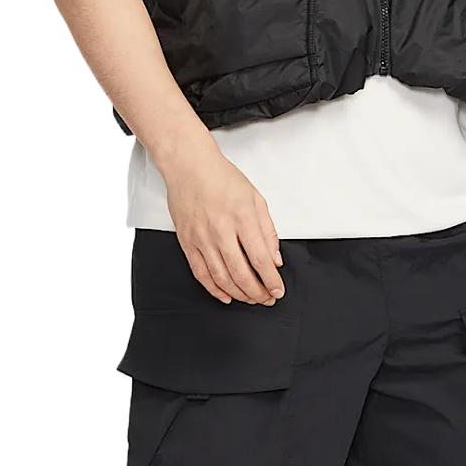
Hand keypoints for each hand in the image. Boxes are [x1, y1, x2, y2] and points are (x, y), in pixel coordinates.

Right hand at [160, 142, 284, 304]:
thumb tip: (275, 259)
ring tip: (251, 299)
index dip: (271, 280)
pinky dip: (214, 289)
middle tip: (267, 299)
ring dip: (239, 294)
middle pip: (241, 273)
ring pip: (221, 278)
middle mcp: (221, 230)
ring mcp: (202, 238)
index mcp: (242, 217)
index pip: (260, 258)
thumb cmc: (223, 178)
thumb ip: (268, 230)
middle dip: (257, 292)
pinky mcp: (187, 242)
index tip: (278, 290)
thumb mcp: (255, 198)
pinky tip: (226, 296)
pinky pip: (201, 273)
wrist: (188, 166)